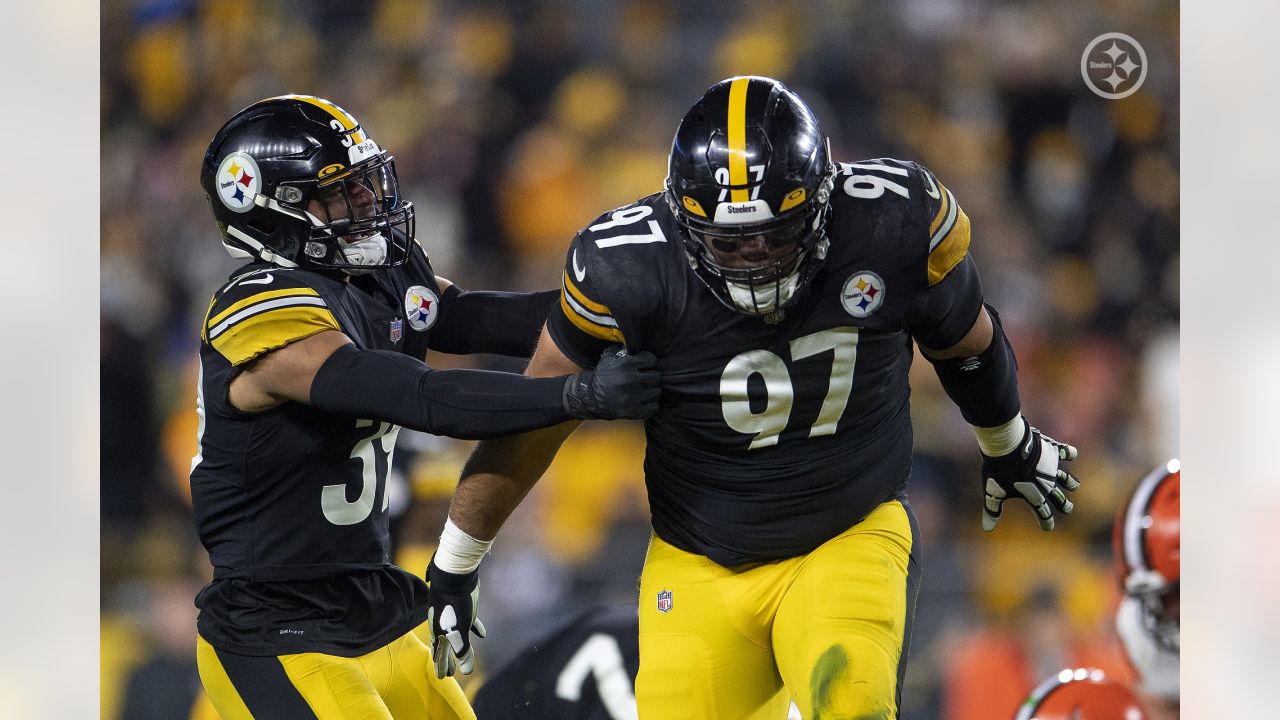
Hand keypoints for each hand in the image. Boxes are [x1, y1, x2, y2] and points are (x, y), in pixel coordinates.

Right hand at [426, 557, 486, 677]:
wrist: (456, 576)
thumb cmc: (455, 604)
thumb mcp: (459, 631)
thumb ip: (463, 650)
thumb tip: (466, 671)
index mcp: (440, 633)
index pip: (440, 654)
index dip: (441, 666)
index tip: (441, 677)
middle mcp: (444, 626)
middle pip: (446, 647)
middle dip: (448, 660)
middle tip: (449, 673)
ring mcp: (455, 617)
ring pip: (456, 636)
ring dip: (459, 648)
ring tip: (462, 656)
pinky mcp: (465, 609)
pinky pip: (470, 623)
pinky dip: (475, 629)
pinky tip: (482, 634)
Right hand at [563, 346, 660, 419]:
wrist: (591, 397)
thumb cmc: (602, 375)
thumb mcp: (608, 357)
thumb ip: (622, 349)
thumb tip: (636, 343)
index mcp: (626, 364)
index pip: (652, 360)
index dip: (650, 362)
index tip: (647, 365)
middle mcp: (630, 379)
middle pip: (656, 376)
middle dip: (653, 376)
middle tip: (648, 378)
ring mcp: (633, 397)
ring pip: (657, 391)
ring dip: (653, 390)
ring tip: (647, 389)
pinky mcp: (634, 410)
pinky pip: (654, 406)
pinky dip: (652, 404)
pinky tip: (645, 400)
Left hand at [980, 418, 1078, 530]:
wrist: (1008, 446)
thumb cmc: (999, 470)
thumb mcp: (993, 492)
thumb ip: (992, 510)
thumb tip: (987, 529)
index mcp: (1034, 495)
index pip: (1043, 513)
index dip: (1046, 521)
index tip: (1048, 528)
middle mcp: (1047, 484)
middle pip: (1060, 498)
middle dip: (1064, 505)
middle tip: (1068, 509)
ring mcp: (1053, 467)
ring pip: (1067, 478)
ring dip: (1071, 483)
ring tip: (1073, 486)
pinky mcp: (1053, 450)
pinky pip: (1066, 452)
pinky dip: (1070, 453)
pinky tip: (1072, 454)